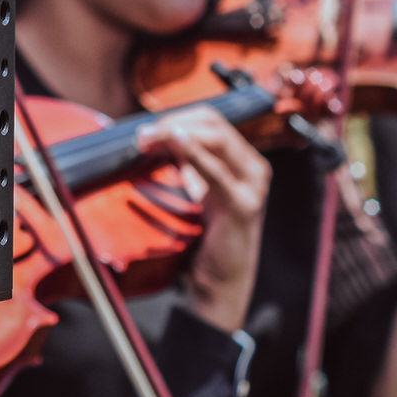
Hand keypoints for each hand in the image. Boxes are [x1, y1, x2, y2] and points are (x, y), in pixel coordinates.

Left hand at [137, 106, 270, 331]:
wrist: (220, 282)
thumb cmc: (205, 236)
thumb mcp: (196, 189)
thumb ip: (185, 161)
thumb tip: (153, 132)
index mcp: (244, 159)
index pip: (211, 119)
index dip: (177, 115)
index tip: (146, 128)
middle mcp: (254, 167)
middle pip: (213, 123)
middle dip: (173, 122)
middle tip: (142, 135)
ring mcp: (252, 186)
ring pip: (216, 138)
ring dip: (175, 132)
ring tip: (147, 140)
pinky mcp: (242, 206)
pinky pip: (217, 172)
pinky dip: (194, 152)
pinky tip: (175, 142)